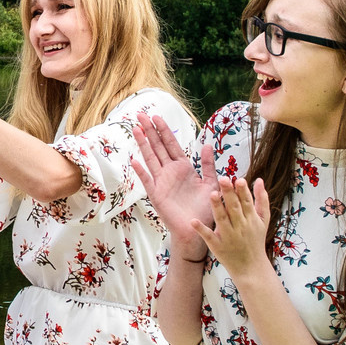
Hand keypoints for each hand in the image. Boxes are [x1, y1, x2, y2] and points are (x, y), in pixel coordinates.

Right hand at [131, 114, 217, 255]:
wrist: (197, 230)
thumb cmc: (205, 209)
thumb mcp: (211, 183)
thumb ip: (208, 165)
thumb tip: (207, 144)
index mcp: (183, 168)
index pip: (171, 144)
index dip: (164, 130)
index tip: (156, 116)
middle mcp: (170, 172)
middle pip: (158, 147)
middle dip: (150, 131)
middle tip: (141, 114)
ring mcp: (162, 182)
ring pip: (151, 159)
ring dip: (143, 144)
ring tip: (136, 129)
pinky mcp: (157, 195)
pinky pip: (148, 181)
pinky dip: (141, 171)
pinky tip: (134, 160)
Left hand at [200, 177, 271, 278]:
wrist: (251, 267)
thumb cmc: (256, 240)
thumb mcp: (263, 220)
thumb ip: (261, 199)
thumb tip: (258, 180)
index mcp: (251, 219)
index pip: (246, 202)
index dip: (243, 191)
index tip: (238, 179)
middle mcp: (240, 227)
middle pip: (234, 208)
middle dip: (229, 194)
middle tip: (223, 179)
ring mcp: (228, 237)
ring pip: (222, 220)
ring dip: (217, 207)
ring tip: (212, 194)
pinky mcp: (218, 246)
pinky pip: (209, 237)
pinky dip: (201, 230)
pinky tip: (193, 221)